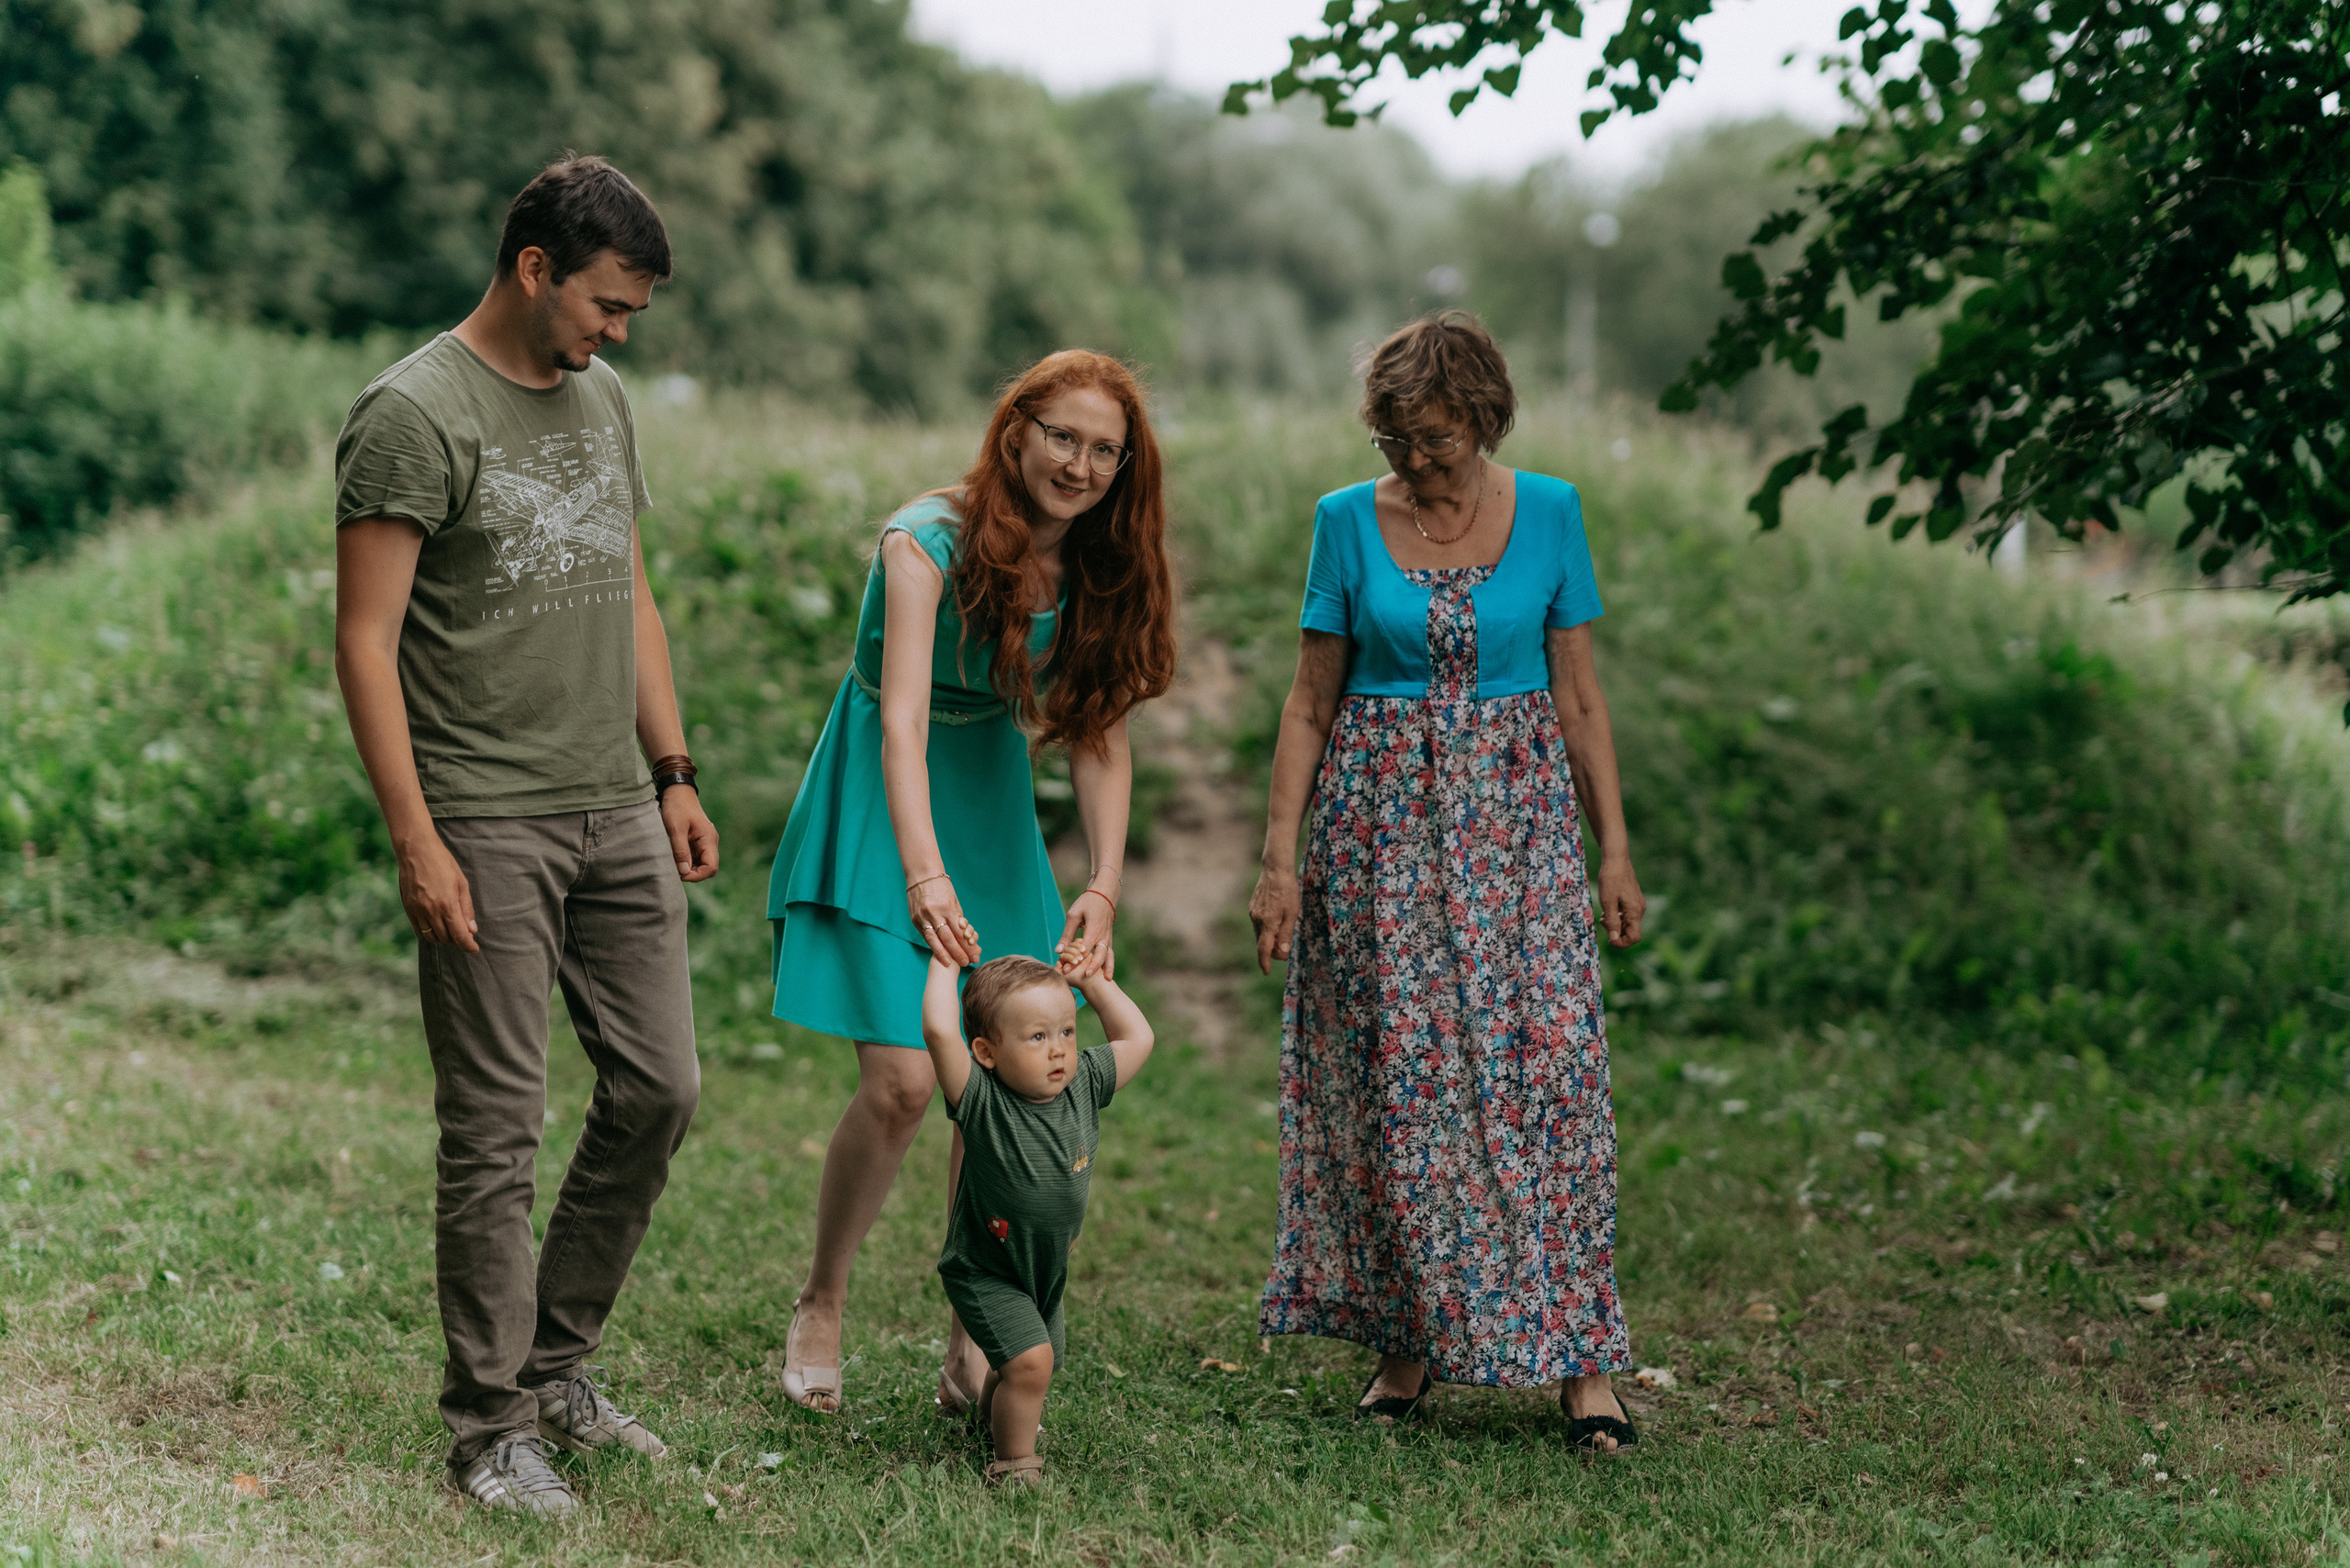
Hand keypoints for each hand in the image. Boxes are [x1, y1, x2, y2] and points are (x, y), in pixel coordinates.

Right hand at [398, 834, 479, 951]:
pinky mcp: (408, 908)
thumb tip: (471, 929)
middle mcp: (430, 911)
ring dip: (443, 938)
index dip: (468, 945)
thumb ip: (466, 909)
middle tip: (464, 933)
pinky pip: (419, 930)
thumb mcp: (461, 883)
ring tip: (450, 929)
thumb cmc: (442, 863)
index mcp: (447, 905)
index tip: (474, 949)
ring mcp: (417, 911)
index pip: (459, 935)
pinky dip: (429, 933)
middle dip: (457, 939)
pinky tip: (436, 926)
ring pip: (431, 937)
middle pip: (446, 938)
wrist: (416, 850)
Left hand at [660, 787, 719, 881]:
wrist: (677, 791)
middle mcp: (710, 842)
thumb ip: (681, 851)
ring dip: (690, 868)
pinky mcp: (698, 841)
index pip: (711, 867)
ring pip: (702, 864)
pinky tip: (676, 858)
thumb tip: (684, 871)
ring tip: (674, 863)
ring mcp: (705, 842)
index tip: (680, 874)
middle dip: (694, 874)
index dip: (697, 875)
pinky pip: (696, 857)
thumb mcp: (676, 829)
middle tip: (676, 870)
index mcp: (709, 839)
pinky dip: (687, 861)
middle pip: (708, 868)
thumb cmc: (677, 807)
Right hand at [910, 875, 980, 966]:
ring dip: (944, 954)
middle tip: (967, 963)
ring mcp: (923, 917)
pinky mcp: (915, 919)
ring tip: (951, 964)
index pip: (960, 931)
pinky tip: (939, 954)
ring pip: (934, 940)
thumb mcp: (954, 900)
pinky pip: (926, 936)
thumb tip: (965, 936)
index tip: (975, 955)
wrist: (922, 874)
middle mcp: (935, 913)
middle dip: (958, 953)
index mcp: (948, 907)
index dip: (968, 945)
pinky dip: (933, 946)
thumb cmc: (942, 886)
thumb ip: (958, 918)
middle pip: (948, 938)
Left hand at [1056, 889, 1115, 980]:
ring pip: (1109, 955)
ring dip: (1107, 967)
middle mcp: (1102, 935)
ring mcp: (1107, 938)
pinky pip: (1110, 953)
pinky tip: (1108, 975)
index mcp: (1093, 929)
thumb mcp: (1073, 915)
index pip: (1084, 948)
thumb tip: (1058, 951)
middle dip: (1092, 966)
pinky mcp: (1108, 939)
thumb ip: (1067, 934)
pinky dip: (1110, 964)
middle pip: (1099, 954)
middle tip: (1084, 976)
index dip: (1075, 960)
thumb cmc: (1087, 903)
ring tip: (1106, 980)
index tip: (1066, 969)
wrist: (1104, 895)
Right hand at [1249, 865, 1300, 973]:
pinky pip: (1258, 924)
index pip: (1263, 949)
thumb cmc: (1288, 891)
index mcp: (1268, 923)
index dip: (1264, 962)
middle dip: (1271, 951)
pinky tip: (1275, 924)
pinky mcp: (1252, 907)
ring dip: (1269, 940)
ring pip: (1259, 933)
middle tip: (1285, 952)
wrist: (1275, 870)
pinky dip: (1266, 930)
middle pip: (1262, 943)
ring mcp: (1253, 913)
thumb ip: (1286, 933)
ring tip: (1282, 937)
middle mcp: (1257, 919)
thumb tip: (1283, 951)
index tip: (1266, 971)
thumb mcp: (1292, 913)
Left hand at [1596, 855, 1644, 946]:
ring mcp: (1638, 905)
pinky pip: (1627, 915)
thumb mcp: (1607, 901)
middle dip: (1616, 932)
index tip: (1608, 939)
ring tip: (1603, 916)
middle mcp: (1639, 910)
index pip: (1634, 937)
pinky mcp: (1634, 900)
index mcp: (1635, 912)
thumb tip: (1614, 940)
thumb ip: (1612, 921)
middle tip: (1602, 922)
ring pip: (1628, 923)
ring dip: (1616, 924)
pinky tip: (1608, 909)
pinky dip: (1618, 916)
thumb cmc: (1610, 879)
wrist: (1616, 860)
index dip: (1621, 943)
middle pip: (1631, 932)